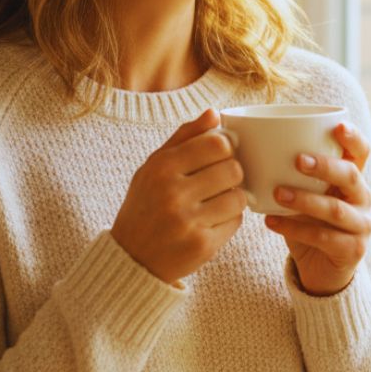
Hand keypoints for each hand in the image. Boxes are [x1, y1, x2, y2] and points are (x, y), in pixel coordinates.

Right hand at [111, 109, 246, 285]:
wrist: (132, 258)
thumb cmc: (146, 204)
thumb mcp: (154, 166)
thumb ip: (184, 137)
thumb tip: (214, 113)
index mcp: (162, 167)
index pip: (217, 143)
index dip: (226, 147)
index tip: (220, 156)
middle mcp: (174, 193)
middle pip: (233, 169)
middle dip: (232, 173)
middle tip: (220, 180)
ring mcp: (188, 222)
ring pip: (239, 197)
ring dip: (234, 198)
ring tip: (217, 201)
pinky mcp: (202, 245)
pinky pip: (236, 222)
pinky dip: (229, 219)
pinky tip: (212, 221)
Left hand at [263, 122, 370, 296]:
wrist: (320, 270)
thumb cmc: (308, 222)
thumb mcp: (304, 194)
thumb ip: (291, 174)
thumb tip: (250, 144)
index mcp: (353, 179)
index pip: (362, 153)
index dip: (353, 138)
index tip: (337, 126)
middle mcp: (362, 199)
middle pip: (351, 176)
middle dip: (325, 166)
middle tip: (298, 160)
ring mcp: (361, 226)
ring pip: (335, 208)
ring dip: (305, 199)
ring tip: (278, 193)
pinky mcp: (352, 251)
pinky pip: (323, 238)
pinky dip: (294, 229)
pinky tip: (270, 221)